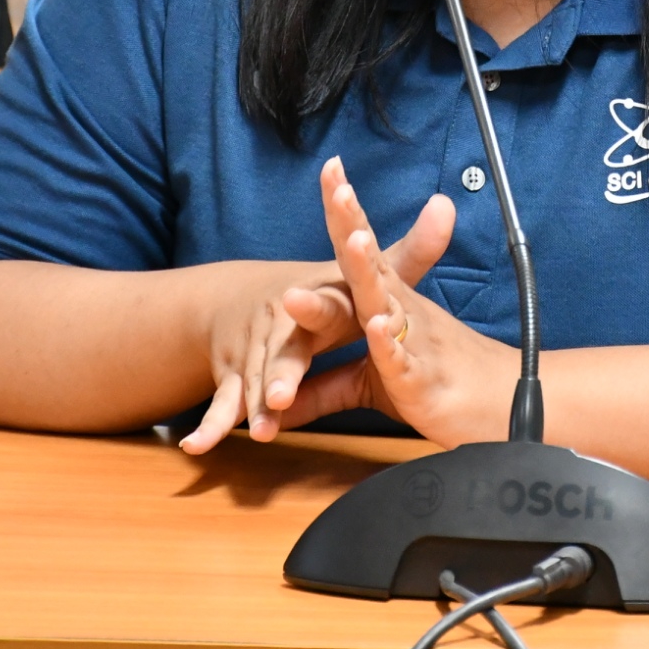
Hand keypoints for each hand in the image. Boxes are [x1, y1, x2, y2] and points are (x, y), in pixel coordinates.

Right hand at [181, 156, 452, 453]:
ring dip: (255, 405)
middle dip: (282, 371)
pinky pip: (225, 402)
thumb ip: (409, 251)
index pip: (322, 301)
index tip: (299, 301)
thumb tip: (447, 204)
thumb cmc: (321, 291)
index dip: (313, 303)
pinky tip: (200, 444)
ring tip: (262, 430)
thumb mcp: (360, 269)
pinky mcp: (233, 376)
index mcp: (319, 296)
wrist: (240, 298)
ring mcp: (252, 351)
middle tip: (284, 395)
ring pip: (254, 380)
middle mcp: (280, 321)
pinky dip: (213, 423)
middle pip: (283, 349)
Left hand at [276, 162, 515, 446]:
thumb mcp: (371, 386)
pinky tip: (380, 327)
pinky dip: (390, 345)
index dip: (346, 211)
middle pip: (370, 263)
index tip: (330, 168)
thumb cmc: (436, 386)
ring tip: (353, 240)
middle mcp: (401, 312)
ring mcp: (413, 343)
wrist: (504, 407)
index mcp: (388, 303)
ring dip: (367, 272)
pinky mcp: (421, 381)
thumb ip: (324, 388)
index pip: (363, 250)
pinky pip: (403, 360)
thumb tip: (281, 400)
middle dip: (351, 224)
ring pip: (386, 303)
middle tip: (336, 186)